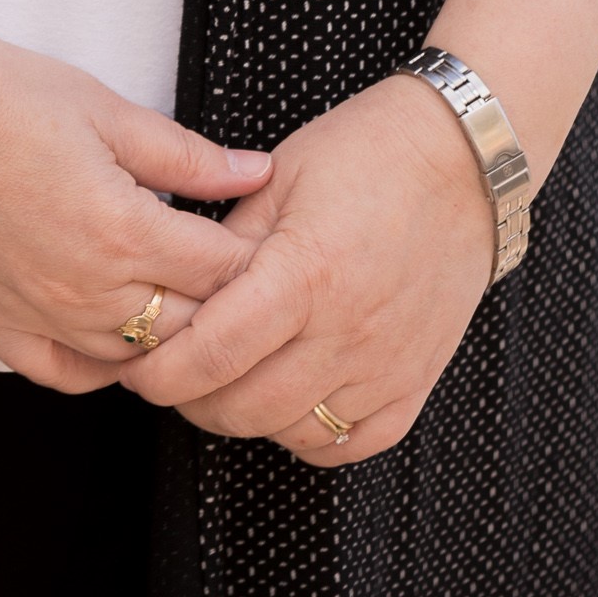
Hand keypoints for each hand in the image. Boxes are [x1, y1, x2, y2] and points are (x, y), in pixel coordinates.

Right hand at [0, 13, 270, 391]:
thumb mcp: (105, 108)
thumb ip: (186, 156)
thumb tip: (253, 173)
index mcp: (122, 232)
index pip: (224, 272)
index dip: (253, 253)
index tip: (264, 233)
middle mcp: (85, 293)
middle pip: (190, 326)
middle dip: (222, 299)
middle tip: (232, 264)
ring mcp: (38, 318)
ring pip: (136, 360)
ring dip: (167, 332)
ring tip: (181, 291)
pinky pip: (69, 375)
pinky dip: (104, 362)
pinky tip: (117, 329)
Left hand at [124, 74, 491, 458]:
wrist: (459, 160)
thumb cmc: (364, 153)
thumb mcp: (276, 179)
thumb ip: (226, 245)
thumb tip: (178, 295)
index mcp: (305, 273)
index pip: (212, 354)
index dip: (161, 373)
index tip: (138, 367)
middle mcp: (348, 330)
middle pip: (245, 406)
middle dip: (191, 400)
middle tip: (171, 377)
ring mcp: (387, 364)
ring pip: (292, 431)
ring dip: (245, 417)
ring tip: (224, 384)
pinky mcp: (416, 382)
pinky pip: (352, 443)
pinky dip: (311, 436)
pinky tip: (288, 404)